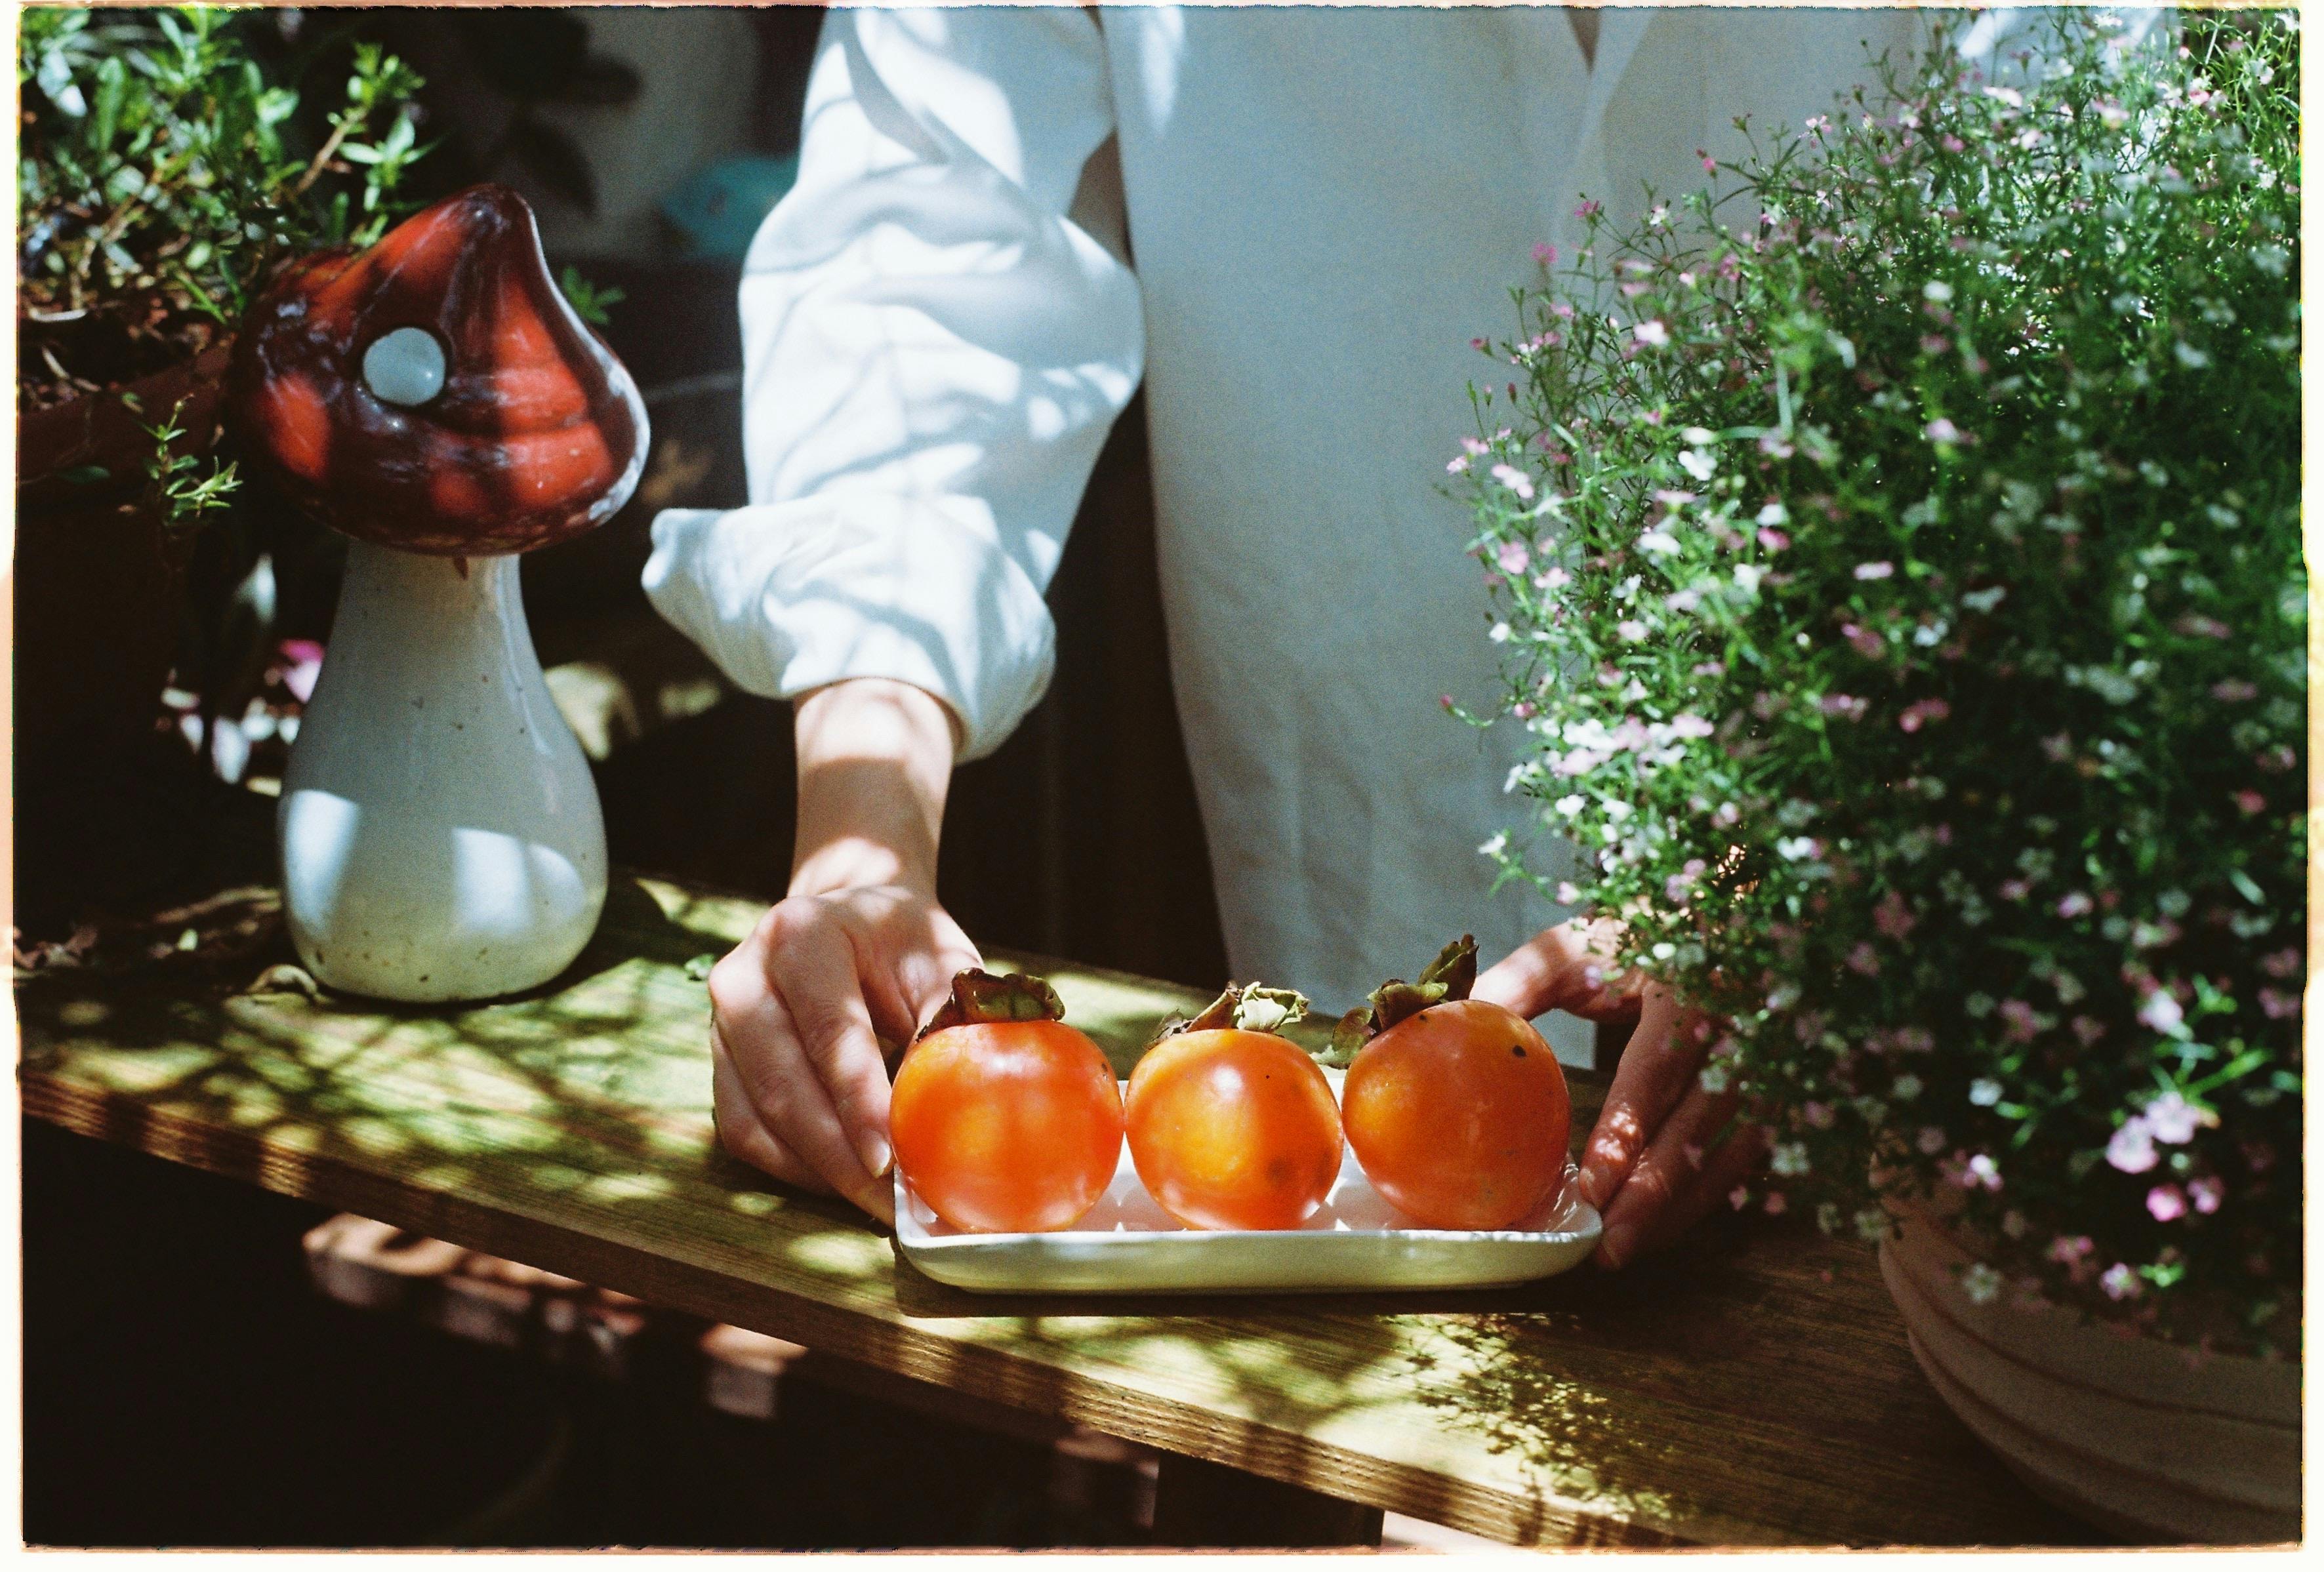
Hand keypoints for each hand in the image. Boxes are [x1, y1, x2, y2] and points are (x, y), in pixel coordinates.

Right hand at [708, 883, 976, 1223]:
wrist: (851, 915)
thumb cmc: (904, 943)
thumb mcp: (940, 959)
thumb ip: (947, 1019)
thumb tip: (951, 1103)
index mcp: (802, 935)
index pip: (829, 1031)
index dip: (857, 1102)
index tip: (889, 1160)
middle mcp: (745, 976)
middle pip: (783, 1083)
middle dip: (838, 1153)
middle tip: (889, 1201)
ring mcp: (721, 1023)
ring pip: (754, 1117)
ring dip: (814, 1170)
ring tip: (873, 1201)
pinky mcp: (720, 1063)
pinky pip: (742, 1131)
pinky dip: (790, 1167)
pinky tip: (839, 1182)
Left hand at [1473, 919, 1767, 1269]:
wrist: (1727, 915)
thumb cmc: (1638, 933)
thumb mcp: (1577, 945)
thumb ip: (1516, 983)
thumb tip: (1443, 1021)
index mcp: (1687, 991)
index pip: (1658, 1071)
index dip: (1628, 1132)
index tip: (1592, 1186)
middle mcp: (1739, 1033)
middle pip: (1699, 1127)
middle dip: (1653, 1194)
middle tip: (1607, 1246)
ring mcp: (1767, 1067)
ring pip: (1731, 1154)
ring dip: (1680, 1209)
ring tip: (1624, 1251)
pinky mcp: (1775, 1092)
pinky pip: (1748, 1158)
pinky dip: (1706, 1198)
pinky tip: (1663, 1227)